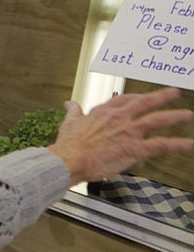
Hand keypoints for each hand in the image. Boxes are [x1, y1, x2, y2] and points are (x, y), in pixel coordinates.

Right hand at [48, 87, 192, 185]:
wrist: (70, 159)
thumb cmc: (69, 144)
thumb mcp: (70, 122)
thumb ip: (74, 111)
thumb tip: (69, 103)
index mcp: (104, 111)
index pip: (124, 99)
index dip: (136, 97)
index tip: (143, 96)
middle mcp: (119, 118)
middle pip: (144, 103)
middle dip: (161, 97)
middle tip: (173, 92)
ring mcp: (128, 132)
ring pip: (156, 120)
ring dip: (174, 116)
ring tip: (187, 114)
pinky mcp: (134, 148)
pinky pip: (160, 144)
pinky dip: (176, 144)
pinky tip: (188, 143)